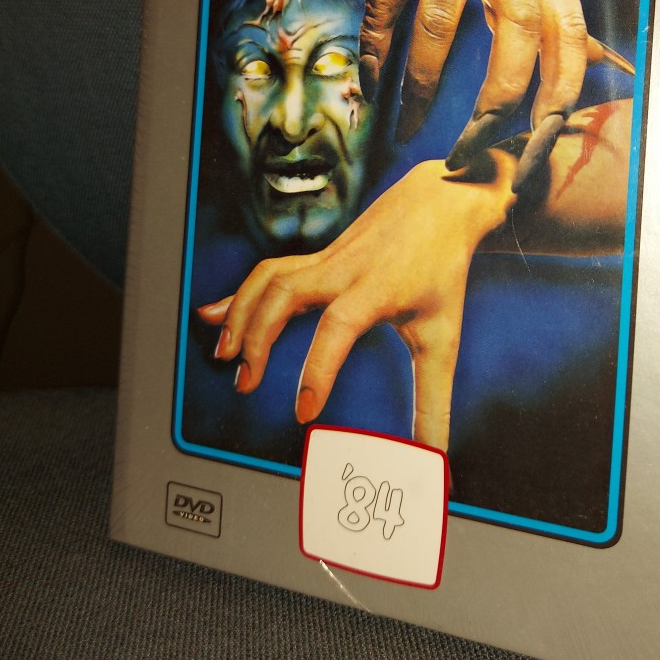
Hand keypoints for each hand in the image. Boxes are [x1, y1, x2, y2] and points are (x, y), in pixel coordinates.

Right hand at [200, 154, 515, 451]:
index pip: (338, 325)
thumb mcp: (442, 336)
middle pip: (287, 292)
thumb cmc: (442, 269)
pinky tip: (216, 313)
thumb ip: (434, 401)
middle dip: (258, 336)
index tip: (305, 412)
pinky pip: (271, 270)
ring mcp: (327, 258)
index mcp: (377, 288)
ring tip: (224, 354)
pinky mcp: (318, 256)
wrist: (440, 202)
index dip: (318, 369)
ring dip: (242, 314)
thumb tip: (435, 457)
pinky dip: (242, 293)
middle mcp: (345, 269)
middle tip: (246, 382)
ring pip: (271, 277)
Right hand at [354, 0, 595, 183]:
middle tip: (470, 150)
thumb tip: (609, 64)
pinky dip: (373, 55)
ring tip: (403, 132)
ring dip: (419, 89)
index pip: (569, 35)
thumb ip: (562, 13)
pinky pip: (384, 11)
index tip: (541, 140)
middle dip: (494, 102)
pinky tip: (370, 88)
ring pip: (438, 30)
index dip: (562, 91)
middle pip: (515, 35)